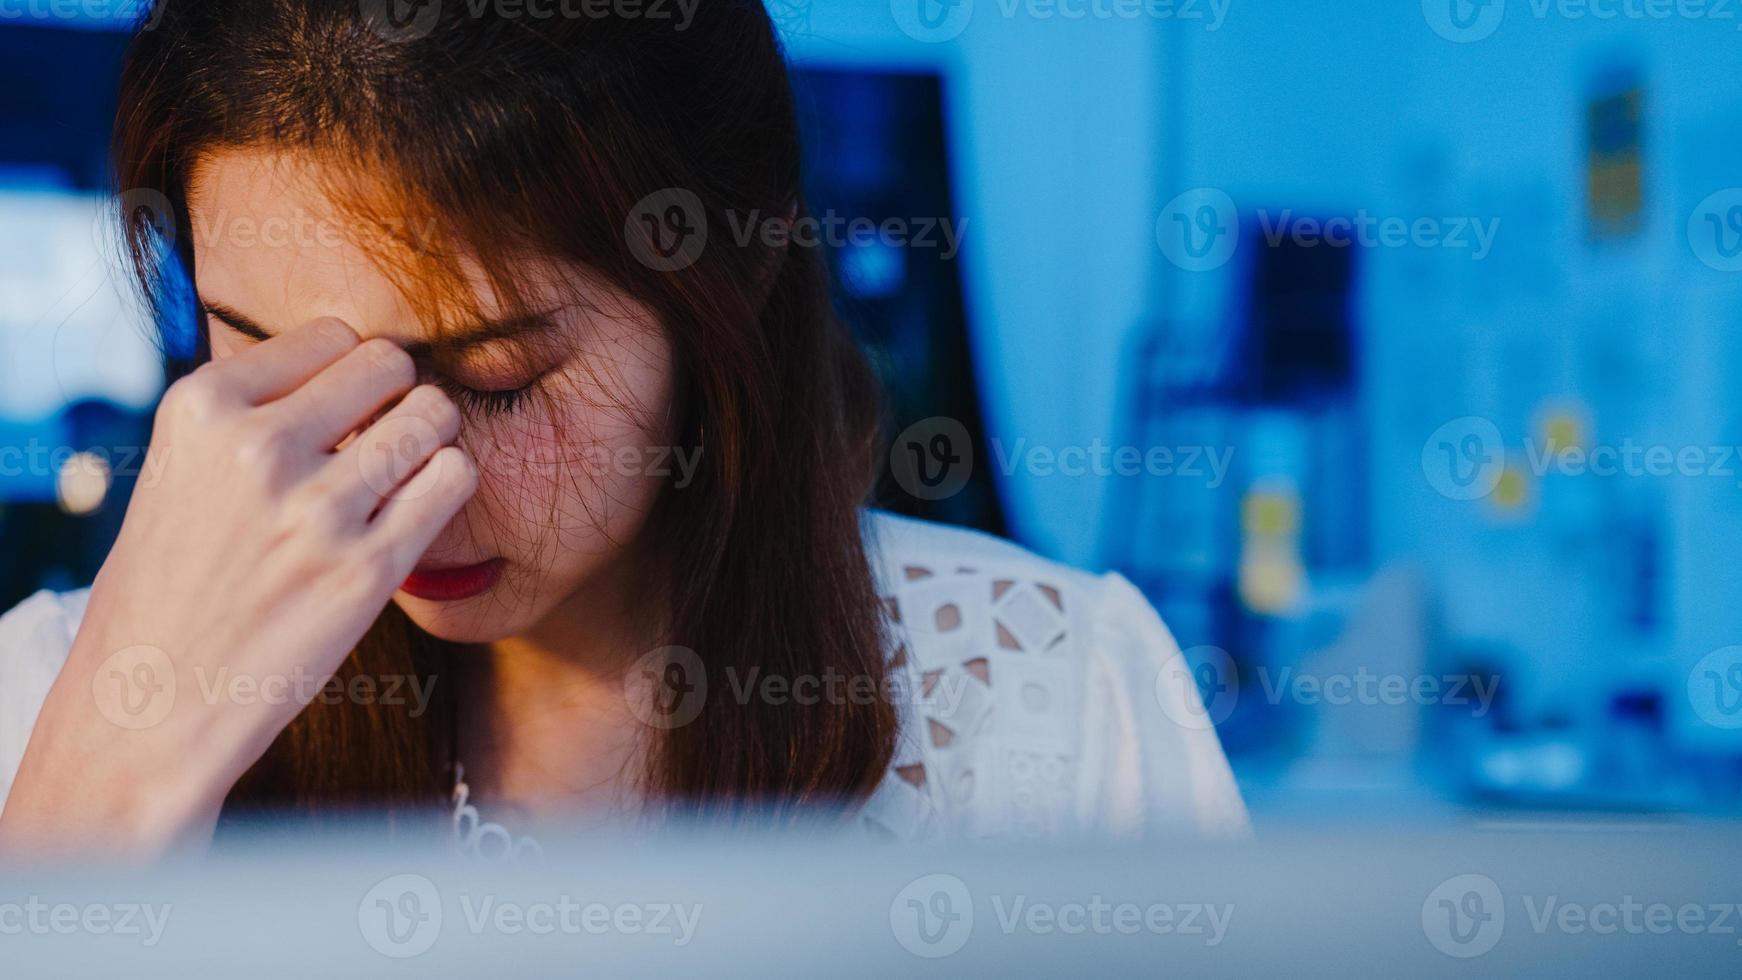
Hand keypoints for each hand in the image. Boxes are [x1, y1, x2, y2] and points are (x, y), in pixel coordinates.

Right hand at [0, 318, 474, 858]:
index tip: (343, 413)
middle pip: (388, 362)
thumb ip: (253, 415)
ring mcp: (317, 508)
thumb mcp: (180, 472)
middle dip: (397, 394)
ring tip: (406, 472)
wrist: (147, 712)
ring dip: (432, 437)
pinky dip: (450, 483)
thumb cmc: (172, 590)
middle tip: (385, 438)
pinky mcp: (368, 568)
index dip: (348, 372)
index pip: (330, 336)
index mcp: (201, 409)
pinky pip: (453, 479)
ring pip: (432, 415)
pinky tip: (420, 508)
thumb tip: (353, 363)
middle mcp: (258, 447)